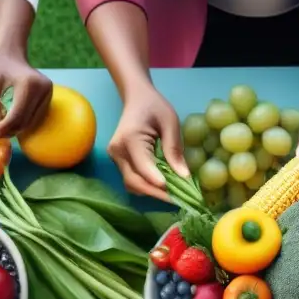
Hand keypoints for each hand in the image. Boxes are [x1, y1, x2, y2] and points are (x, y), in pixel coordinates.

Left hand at [0, 48, 52, 138]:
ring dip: (17, 128)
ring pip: (32, 121)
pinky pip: (35, 116)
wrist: (11, 53)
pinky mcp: (49, 96)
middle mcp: (43, 89)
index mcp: (28, 84)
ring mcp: (48, 93)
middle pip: (26, 120)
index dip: (4, 127)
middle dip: (10, 130)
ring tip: (2, 129)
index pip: (17, 114)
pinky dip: (23, 122)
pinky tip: (11, 122)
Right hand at [108, 82, 189, 200]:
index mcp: (130, 138)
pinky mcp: (119, 163)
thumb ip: (174, 149)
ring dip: (152, 192)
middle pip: (135, 181)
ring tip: (174, 193)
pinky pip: (132, 180)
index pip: (143, 166)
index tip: (175, 194)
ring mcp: (115, 158)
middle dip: (157, 193)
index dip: (158, 182)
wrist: (136, 98)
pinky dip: (147, 186)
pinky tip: (164, 185)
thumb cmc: (155, 106)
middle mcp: (117, 151)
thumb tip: (184, 176)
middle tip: (180, 200)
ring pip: (132, 185)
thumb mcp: (170, 122)